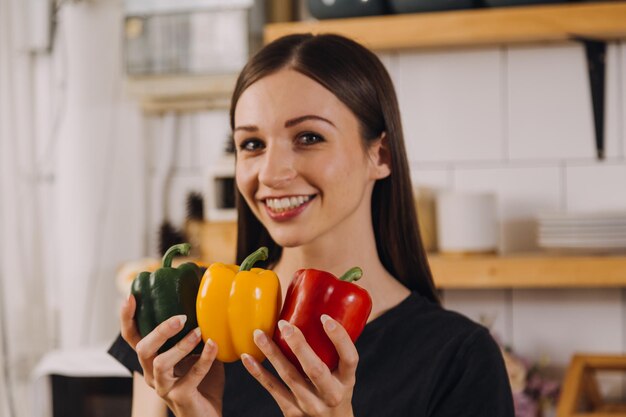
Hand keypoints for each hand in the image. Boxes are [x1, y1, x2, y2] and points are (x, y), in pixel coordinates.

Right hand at [120, 295, 223, 416]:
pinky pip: (190, 376)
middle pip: (142, 349)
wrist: (208, 415)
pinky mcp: (181, 398)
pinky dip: (204, 359)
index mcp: (152, 361)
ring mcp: (164, 388)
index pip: (133, 338)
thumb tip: (209, 303)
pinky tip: (214, 345)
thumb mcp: (198, 353)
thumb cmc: (202, 383)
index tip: (131, 297)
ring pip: (160, 364)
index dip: (128, 319)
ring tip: (198, 332)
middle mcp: (152, 374)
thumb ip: (198, 333)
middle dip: (159, 331)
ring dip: (180, 346)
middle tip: (180, 318)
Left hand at [241, 315, 357, 416]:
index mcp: (347, 380)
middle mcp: (330, 394)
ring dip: (272, 354)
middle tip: (285, 325)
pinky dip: (258, 373)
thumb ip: (333, 349)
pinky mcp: (292, 411)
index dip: (339, 338)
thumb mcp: (343, 375)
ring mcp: (310, 404)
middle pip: (315, 370)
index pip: (349, 358)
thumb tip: (317, 307)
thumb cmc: (335, 390)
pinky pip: (273, 389)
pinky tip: (247, 358)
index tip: (325, 318)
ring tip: (258, 333)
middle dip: (299, 347)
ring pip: (289, 377)